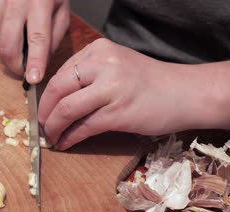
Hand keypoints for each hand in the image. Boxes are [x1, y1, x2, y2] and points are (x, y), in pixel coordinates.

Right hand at [0, 0, 69, 83]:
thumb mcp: (62, 13)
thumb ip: (53, 39)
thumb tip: (40, 64)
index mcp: (40, 2)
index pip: (38, 38)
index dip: (35, 61)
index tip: (33, 80)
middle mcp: (17, 2)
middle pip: (9, 44)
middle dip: (15, 66)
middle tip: (25, 72)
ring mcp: (0, 3)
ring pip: (0, 41)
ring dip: (11, 51)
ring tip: (24, 44)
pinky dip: (5, 38)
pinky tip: (16, 29)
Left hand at [39, 38, 229, 149]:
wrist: (187, 93)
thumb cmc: (151, 83)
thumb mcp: (117, 67)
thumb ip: (89, 75)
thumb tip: (58, 99)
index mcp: (99, 50)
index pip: (60, 73)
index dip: (47, 96)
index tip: (44, 110)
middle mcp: (102, 64)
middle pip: (58, 89)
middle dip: (45, 112)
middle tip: (43, 126)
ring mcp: (111, 88)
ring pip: (67, 109)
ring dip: (54, 127)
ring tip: (52, 137)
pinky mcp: (118, 112)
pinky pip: (84, 127)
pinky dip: (70, 137)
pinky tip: (66, 143)